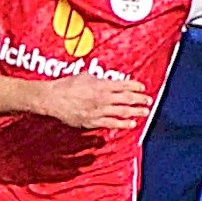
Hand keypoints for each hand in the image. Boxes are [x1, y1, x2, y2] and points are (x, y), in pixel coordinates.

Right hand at [37, 75, 151, 129]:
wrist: (53, 99)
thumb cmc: (66, 85)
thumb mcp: (85, 76)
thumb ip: (99, 79)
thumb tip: (107, 81)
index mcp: (101, 84)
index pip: (123, 85)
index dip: (135, 86)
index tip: (142, 87)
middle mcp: (103, 98)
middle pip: (126, 99)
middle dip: (139, 99)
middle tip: (148, 100)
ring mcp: (99, 110)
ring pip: (122, 112)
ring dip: (135, 112)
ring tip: (145, 112)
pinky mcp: (93, 121)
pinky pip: (111, 123)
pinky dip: (122, 124)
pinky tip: (131, 124)